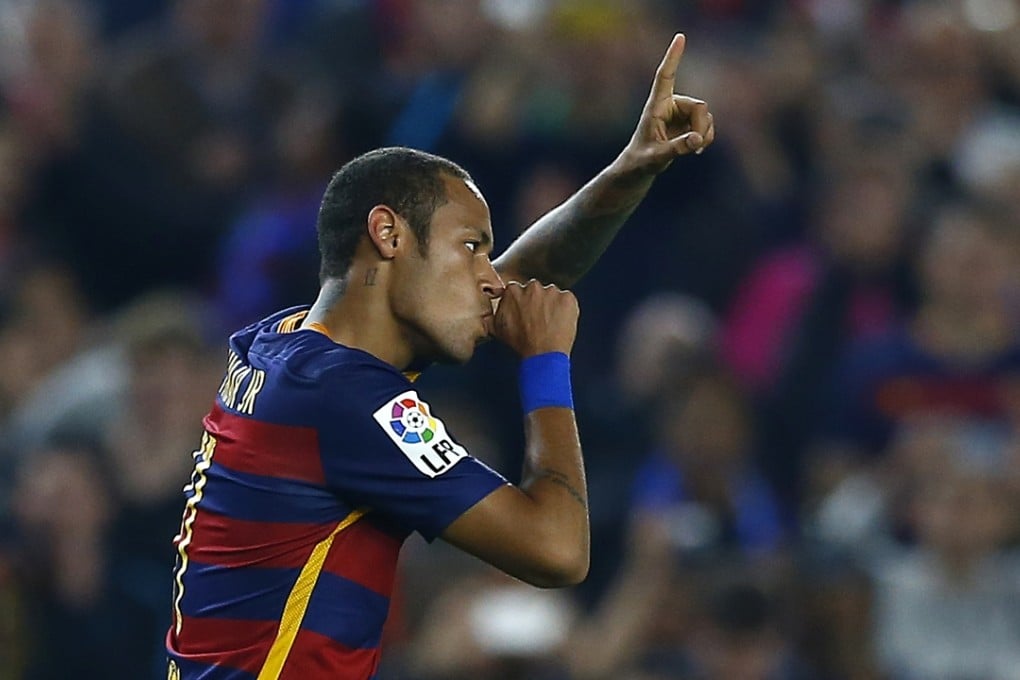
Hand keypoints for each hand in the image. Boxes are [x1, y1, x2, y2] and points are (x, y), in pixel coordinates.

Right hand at [488, 280, 577, 357]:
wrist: (542, 355)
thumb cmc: (521, 344)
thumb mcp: (497, 330)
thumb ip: (493, 315)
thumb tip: (487, 314)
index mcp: (513, 291)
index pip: (517, 290)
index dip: (522, 303)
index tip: (525, 312)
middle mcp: (532, 287)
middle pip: (535, 291)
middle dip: (537, 302)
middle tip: (538, 319)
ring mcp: (552, 292)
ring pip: (552, 295)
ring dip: (552, 305)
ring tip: (550, 324)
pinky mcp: (568, 298)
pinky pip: (568, 300)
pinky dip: (566, 310)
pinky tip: (561, 323)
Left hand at [621, 33, 714, 173]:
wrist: (642, 166)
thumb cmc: (642, 160)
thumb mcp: (657, 157)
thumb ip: (677, 149)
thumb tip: (697, 139)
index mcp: (657, 106)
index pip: (665, 77)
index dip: (673, 57)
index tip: (680, 37)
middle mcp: (670, 104)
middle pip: (699, 106)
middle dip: (702, 127)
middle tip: (697, 146)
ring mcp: (681, 113)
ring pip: (706, 116)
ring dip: (704, 134)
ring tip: (694, 150)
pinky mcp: (688, 123)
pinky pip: (707, 125)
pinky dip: (706, 137)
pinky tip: (697, 149)